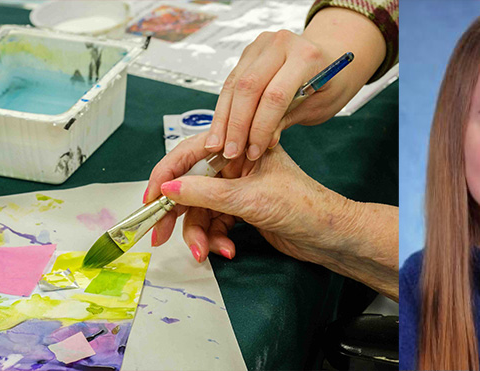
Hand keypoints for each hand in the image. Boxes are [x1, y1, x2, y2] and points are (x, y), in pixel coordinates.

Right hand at [144, 132, 397, 299]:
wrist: (332, 235)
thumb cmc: (303, 206)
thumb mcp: (250, 198)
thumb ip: (206, 192)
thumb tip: (167, 187)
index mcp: (241, 146)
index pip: (190, 154)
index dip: (164, 175)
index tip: (148, 199)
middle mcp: (237, 164)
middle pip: (191, 186)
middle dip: (177, 214)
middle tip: (159, 236)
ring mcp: (239, 188)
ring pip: (201, 210)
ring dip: (200, 234)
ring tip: (207, 252)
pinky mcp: (243, 209)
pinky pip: (216, 223)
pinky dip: (216, 238)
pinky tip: (228, 250)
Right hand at [204, 7, 385, 160]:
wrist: (330, 56)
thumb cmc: (330, 83)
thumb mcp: (319, 106)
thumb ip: (289, 120)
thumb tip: (262, 142)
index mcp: (306, 56)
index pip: (275, 95)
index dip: (261, 126)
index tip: (254, 151)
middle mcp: (281, 44)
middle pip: (249, 87)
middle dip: (237, 124)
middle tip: (230, 152)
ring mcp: (262, 45)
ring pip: (234, 84)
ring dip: (224, 118)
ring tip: (217, 146)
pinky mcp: (249, 51)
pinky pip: (231, 81)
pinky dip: (224, 108)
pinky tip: (220, 129)